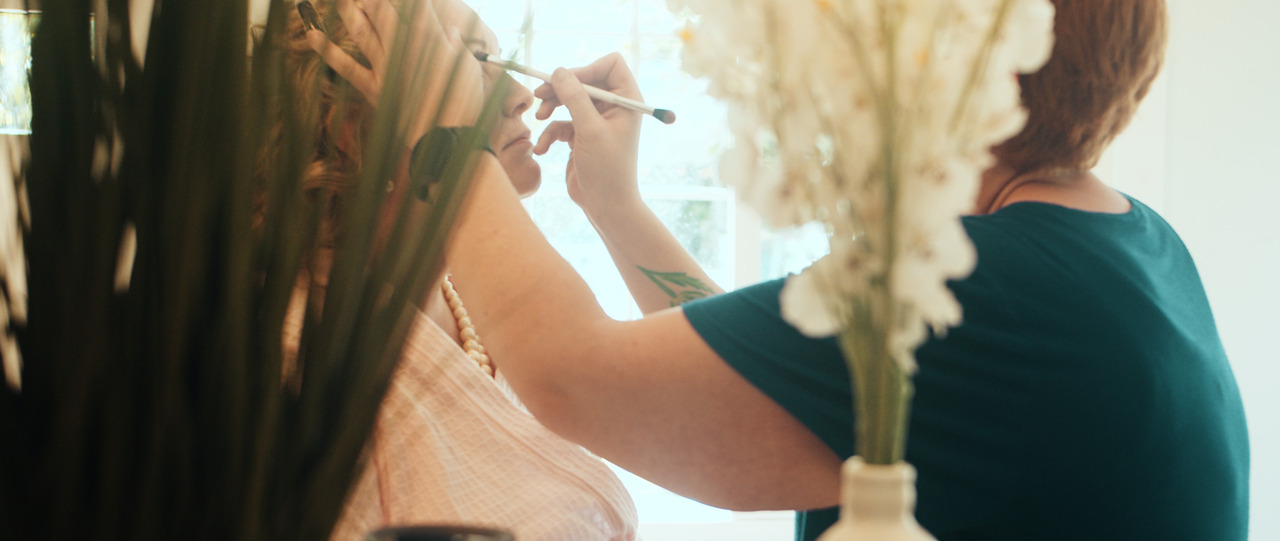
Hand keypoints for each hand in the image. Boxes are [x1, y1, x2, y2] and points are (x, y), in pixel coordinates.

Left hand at [305, 0, 484, 142]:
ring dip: (350, 11)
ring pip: (363, 32)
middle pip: (383, 12)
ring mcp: (385, 68)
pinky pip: (347, 67)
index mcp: (432, 42)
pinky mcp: (373, 88)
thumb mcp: (468, 69)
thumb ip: (455, 46)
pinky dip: (328, 51)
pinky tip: (312, 35)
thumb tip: (448, 32)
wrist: (446, 140)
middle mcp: (404, 51)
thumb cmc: (464, 105)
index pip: (418, 7)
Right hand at [531, 53, 642, 215]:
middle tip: (539, 94)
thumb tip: (558, 71)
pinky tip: (542, 149)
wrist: (606, 206)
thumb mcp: (590, 130)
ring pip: (569, 101)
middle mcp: (613, 108)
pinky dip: (550, 133)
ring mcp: (596, 122)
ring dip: (551, 107)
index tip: (568, 82)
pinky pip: (561, 124)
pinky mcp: (581, 137)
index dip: (587, 69)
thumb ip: (575, 98)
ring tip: (539, 118)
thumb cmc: (607, 169)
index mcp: (626, 101)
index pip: (610, 65)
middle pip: (583, 81)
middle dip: (561, 88)